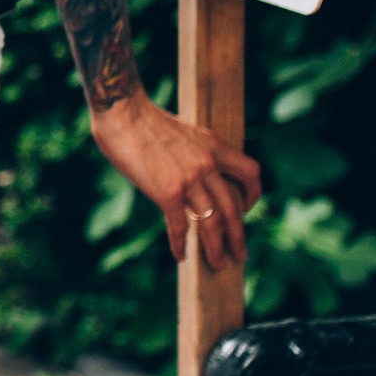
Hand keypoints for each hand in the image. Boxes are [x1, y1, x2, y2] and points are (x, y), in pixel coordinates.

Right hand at [90, 93, 260, 270]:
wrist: (123, 112)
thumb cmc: (145, 120)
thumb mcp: (184, 132)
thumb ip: (195, 153)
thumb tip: (195, 176)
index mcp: (214, 145)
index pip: (251, 173)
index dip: (252, 195)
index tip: (245, 209)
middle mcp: (207, 164)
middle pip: (234, 209)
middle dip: (238, 236)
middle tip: (240, 254)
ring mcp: (189, 179)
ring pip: (213, 223)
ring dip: (216, 248)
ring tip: (217, 263)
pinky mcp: (168, 192)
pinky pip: (181, 227)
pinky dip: (181, 244)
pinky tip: (179, 255)